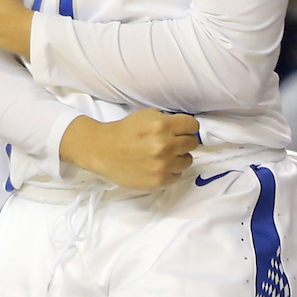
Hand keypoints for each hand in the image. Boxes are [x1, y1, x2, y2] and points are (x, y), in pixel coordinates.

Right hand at [60, 109, 199, 189]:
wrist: (104, 151)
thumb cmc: (125, 131)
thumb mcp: (146, 115)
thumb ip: (167, 119)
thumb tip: (186, 128)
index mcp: (162, 125)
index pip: (193, 125)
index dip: (188, 127)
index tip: (182, 130)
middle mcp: (165, 145)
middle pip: (192, 143)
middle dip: (183, 141)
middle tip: (171, 143)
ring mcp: (163, 165)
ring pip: (188, 160)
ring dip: (178, 157)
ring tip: (164, 155)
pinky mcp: (159, 181)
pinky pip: (177, 175)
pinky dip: (170, 171)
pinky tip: (158, 166)